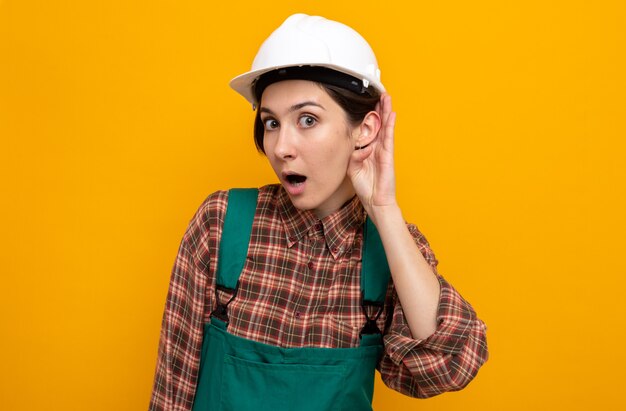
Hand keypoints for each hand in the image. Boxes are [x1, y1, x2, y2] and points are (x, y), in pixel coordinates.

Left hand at [348, 93, 397, 216]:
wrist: (375, 201)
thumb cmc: (366, 187)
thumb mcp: (353, 169)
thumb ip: (354, 155)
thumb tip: (357, 147)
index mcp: (368, 149)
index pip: (369, 129)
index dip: (369, 116)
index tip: (367, 103)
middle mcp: (377, 147)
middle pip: (379, 123)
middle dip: (380, 108)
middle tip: (380, 94)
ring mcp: (384, 150)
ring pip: (385, 126)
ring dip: (386, 111)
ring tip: (387, 97)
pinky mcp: (388, 155)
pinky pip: (389, 137)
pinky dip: (390, 125)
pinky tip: (392, 114)